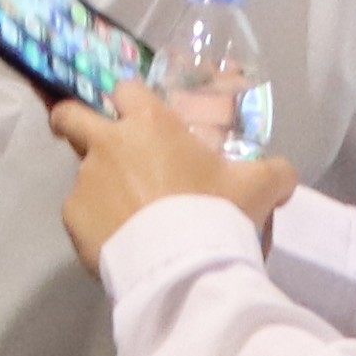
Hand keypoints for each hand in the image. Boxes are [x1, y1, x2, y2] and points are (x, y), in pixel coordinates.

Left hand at [47, 73, 284, 272]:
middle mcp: (109, 144)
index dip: (129, 100)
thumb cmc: (217, 213)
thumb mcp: (259, 187)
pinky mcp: (73, 218)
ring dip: (100, 186)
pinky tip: (121, 241)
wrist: (182, 265)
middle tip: (83, 137)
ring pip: (83, 173)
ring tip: (129, 215)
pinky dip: (96, 224)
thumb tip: (285, 176)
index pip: (126, 90)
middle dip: (70, 121)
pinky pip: (81, 214)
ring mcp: (86, 180)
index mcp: (149, 124)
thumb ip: (273, 172)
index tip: (133, 115)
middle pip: (70, 117)